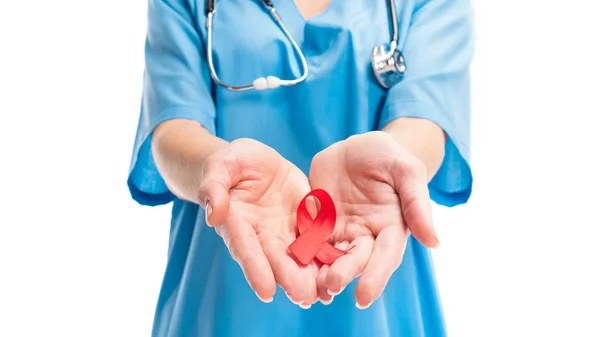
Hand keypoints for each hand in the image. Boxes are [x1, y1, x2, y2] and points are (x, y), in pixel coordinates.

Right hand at [198, 138, 318, 305]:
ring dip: (312, 276)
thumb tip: (214, 215)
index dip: (255, 269)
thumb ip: (214, 188)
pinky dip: (329, 255)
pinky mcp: (305, 220)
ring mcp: (284, 230)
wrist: (252, 160)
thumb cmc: (229, 163)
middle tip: (304, 298)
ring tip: (327, 294)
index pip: (245, 248)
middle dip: (290, 279)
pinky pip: (319, 238)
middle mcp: (262, 235)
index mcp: (237, 223)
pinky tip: (344, 270)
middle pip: (276, 260)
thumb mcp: (219, 167)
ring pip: (299, 256)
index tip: (266, 292)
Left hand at [308, 131, 437, 307]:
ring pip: (329, 255)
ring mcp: (339, 229)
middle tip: (330, 285)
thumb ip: (417, 204)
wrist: (357, 146)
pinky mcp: (316, 220)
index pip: (385, 256)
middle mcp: (364, 234)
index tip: (363, 297)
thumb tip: (434, 242)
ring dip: (319, 272)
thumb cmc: (388, 156)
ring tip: (309, 286)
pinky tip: (290, 262)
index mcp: (391, 227)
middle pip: (354, 259)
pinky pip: (307, 237)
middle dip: (343, 274)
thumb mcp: (407, 171)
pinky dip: (300, 251)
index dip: (375, 277)